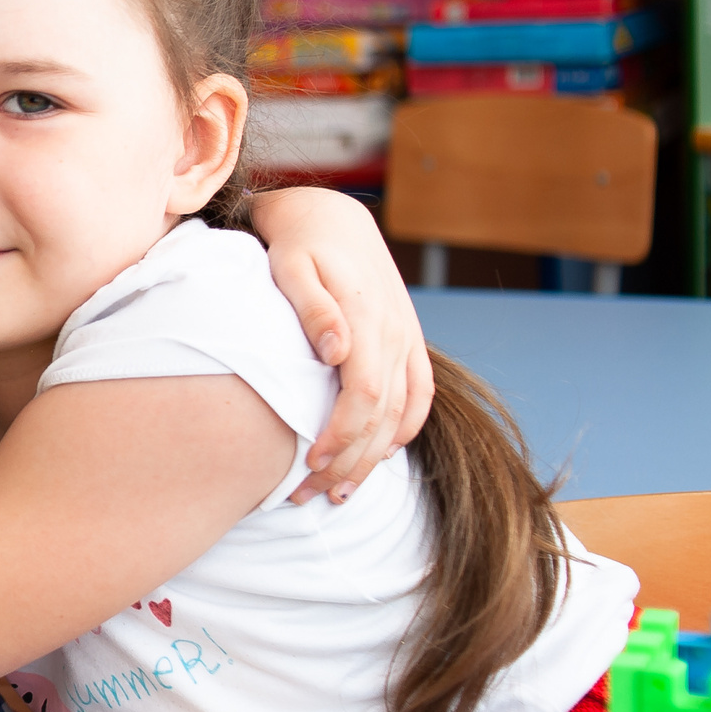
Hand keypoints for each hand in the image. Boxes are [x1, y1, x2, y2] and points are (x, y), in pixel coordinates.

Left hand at [254, 187, 433, 502]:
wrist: (329, 216)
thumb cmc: (298, 244)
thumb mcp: (292, 267)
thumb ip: (313, 309)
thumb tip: (336, 352)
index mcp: (369, 320)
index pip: (364, 396)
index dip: (341, 436)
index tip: (308, 465)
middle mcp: (395, 334)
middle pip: (382, 416)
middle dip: (350, 462)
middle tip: (310, 495)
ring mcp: (406, 338)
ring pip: (400, 413)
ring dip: (373, 457)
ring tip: (338, 490)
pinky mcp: (407, 339)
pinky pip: (419, 394)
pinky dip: (405, 428)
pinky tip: (383, 454)